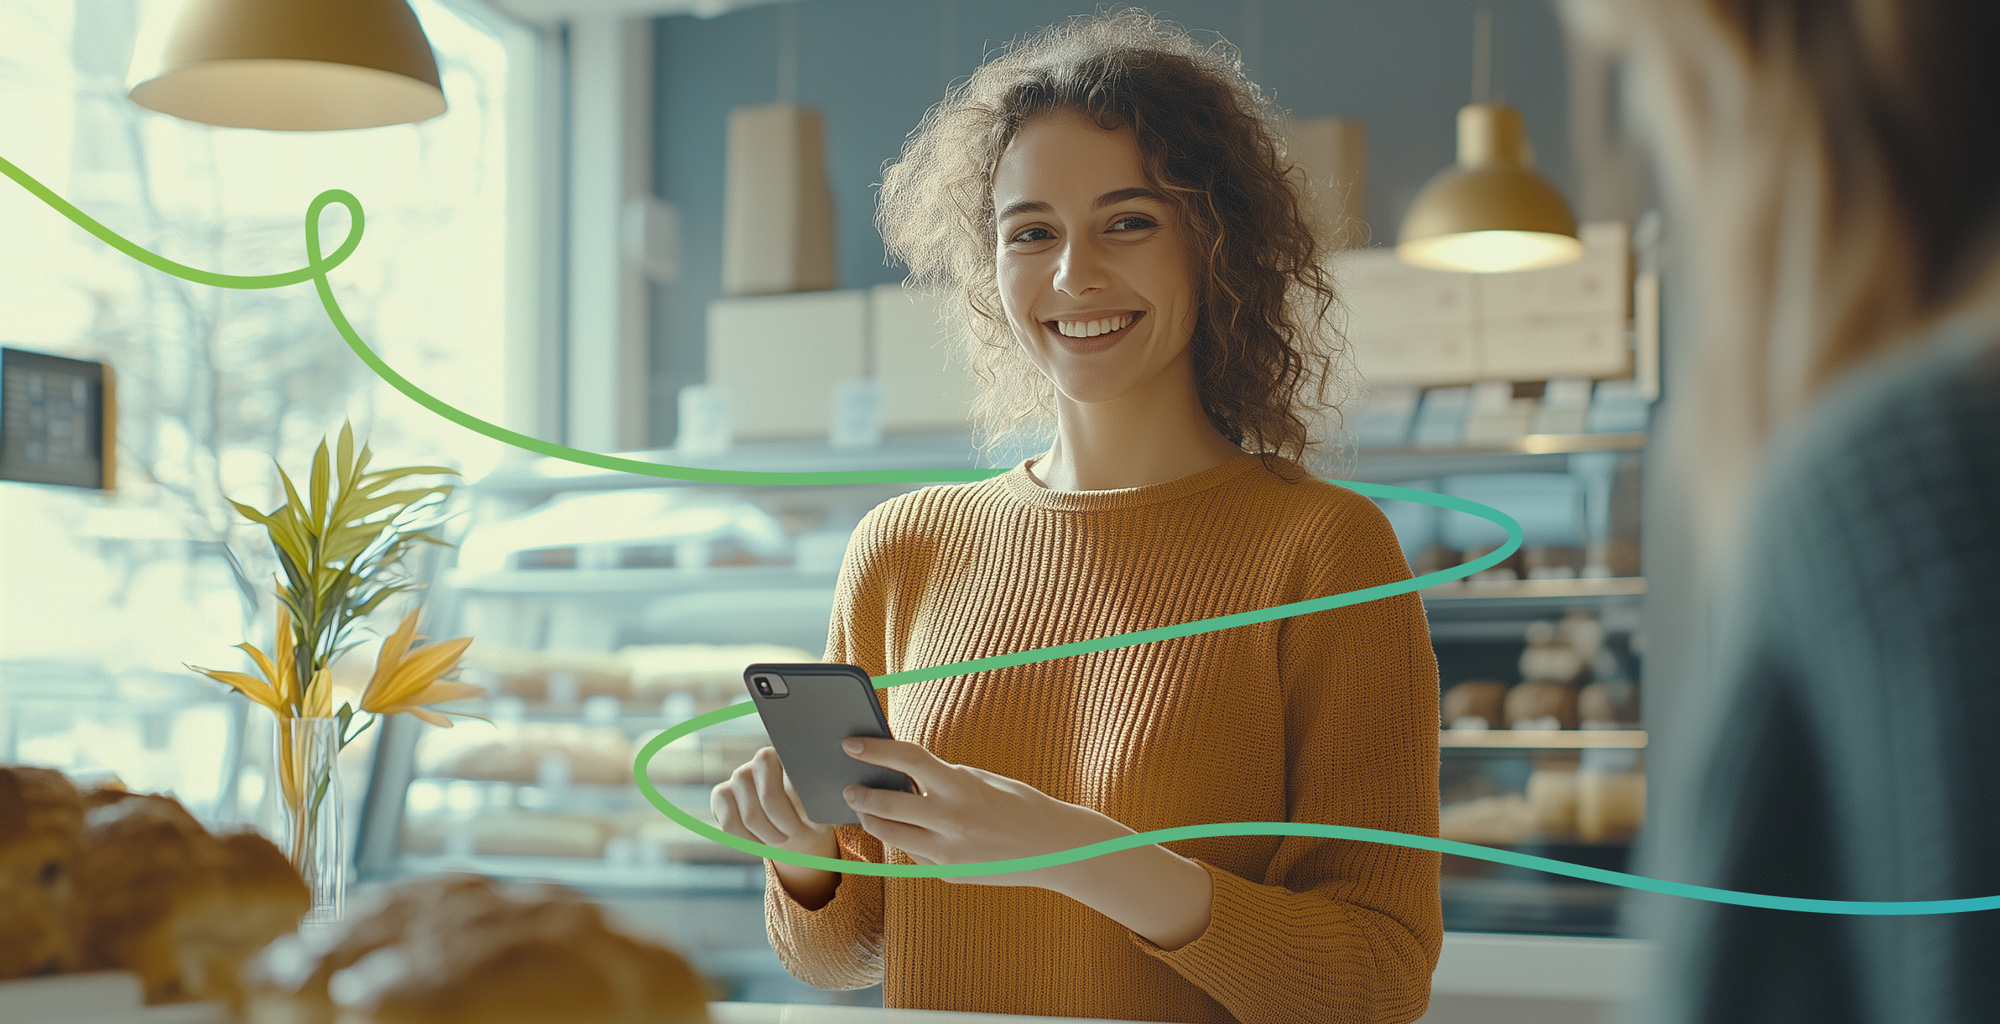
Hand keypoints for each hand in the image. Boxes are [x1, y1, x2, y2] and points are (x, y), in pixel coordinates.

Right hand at [710, 746, 837, 860]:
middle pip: (770, 799)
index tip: (813, 824)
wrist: (794, 824)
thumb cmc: (812, 812)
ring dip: (770, 836)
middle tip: (796, 834)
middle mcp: (763, 759)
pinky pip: (730, 825)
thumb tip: (840, 796)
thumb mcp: (824, 804)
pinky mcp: (721, 793)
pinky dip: (749, 841)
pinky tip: (762, 842)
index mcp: (794, 754)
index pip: (793, 775)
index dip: (802, 805)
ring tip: (783, 838)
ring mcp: (740, 775)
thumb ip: (826, 797)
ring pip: (751, 816)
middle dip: (786, 825)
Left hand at [839, 736, 1131, 889]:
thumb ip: (943, 779)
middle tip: (849, 787)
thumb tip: (903, 775)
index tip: (851, 744)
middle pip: (887, 804)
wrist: (1054, 848)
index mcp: (962, 788)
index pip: (908, 761)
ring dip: (872, 820)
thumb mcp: (981, 781)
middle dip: (861, 794)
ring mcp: (948, 853)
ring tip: (864, 809)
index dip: (875, 750)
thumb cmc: (1019, 805)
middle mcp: (951, 822)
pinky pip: (914, 853)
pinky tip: (901, 829)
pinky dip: (905, 839)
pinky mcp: (948, 874)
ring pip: (891, 835)